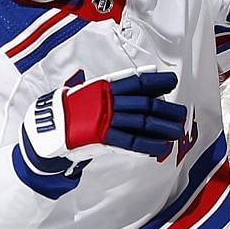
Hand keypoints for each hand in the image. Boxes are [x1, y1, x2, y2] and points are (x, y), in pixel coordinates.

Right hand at [18, 71, 186, 192]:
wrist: (48, 128)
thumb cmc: (70, 110)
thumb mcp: (89, 93)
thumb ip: (112, 89)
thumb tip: (138, 82)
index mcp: (104, 87)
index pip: (136, 82)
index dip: (156, 81)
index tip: (172, 82)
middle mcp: (107, 101)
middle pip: (144, 103)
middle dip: (166, 109)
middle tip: (181, 114)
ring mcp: (105, 119)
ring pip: (141, 122)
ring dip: (162, 126)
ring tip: (176, 131)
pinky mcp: (101, 137)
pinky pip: (130, 141)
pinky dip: (148, 144)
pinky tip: (161, 147)